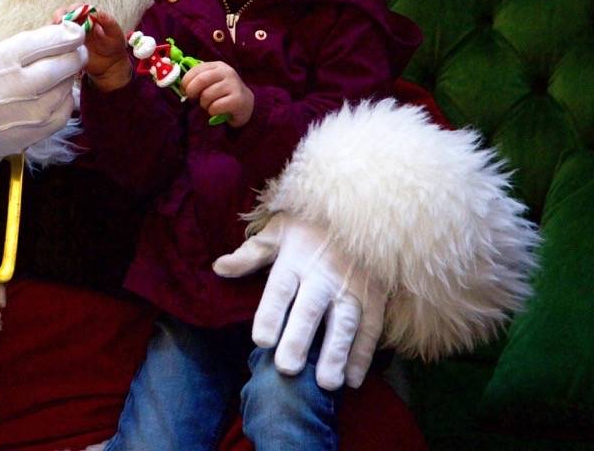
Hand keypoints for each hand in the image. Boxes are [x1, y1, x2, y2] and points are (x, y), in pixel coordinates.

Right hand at [0, 22, 86, 170]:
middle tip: (76, 49)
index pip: (49, 41)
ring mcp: (31, 113)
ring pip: (67, 87)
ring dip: (68, 77)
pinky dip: (64, 99)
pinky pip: (64, 111)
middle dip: (75, 53)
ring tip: (59, 72)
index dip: (68, 33)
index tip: (74, 30)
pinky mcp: (35, 133)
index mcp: (3, 60)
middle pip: (65, 64)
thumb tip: (48, 40)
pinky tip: (55, 93)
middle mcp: (20, 87)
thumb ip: (16, 47)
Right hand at [52, 6, 130, 91]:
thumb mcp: (115, 33)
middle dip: (59, 15)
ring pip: (57, 26)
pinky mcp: (65, 46)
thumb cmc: (113, 46)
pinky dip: (51, 40)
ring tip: (53, 33)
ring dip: (53, 27)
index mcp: (88, 16)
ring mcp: (70, 35)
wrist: (109, 65)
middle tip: (58, 21)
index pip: (78, 8)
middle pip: (64, 14)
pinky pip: (56, 41)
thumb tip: (97, 13)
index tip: (71, 13)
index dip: (73, 8)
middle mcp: (77, 23)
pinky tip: (52, 43)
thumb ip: (108, 22)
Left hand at [181, 62, 253, 127]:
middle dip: (192, 92)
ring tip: (209, 105)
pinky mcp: (238, 100)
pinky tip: (217, 110)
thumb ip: (198, 79)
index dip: (185, 82)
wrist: (245, 104)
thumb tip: (181, 87)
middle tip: (194, 99)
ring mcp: (234, 85)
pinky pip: (215, 107)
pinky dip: (212, 111)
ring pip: (207, 95)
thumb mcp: (211, 81)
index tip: (184, 91)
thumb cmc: (223, 93)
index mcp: (217, 66)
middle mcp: (227, 72)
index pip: (195, 70)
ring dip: (204, 104)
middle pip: (200, 81)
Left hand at [213, 214, 386, 390]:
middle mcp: (324, 275)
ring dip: (337, 354)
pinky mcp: (374, 298)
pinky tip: (352, 379)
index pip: (280, 289)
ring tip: (326, 383)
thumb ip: (251, 254)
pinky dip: (363, 355)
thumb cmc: (311, 226)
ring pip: (344, 323)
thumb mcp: (278, 231)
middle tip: (288, 368)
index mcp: (295, 259)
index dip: (271, 314)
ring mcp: (352, 287)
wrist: (362, 210)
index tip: (262, 340)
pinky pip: (370, 328)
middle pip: (310, 310)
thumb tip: (219, 268)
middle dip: (299, 339)